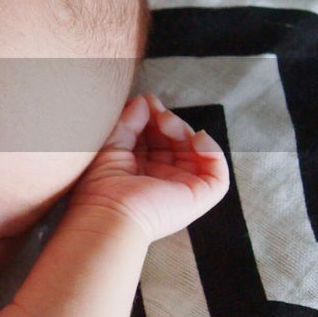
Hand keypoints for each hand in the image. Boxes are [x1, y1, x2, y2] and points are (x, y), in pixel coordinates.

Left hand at [66, 94, 229, 242]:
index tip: (145, 101)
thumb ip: (128, 123)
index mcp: (139, 173)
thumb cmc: (100, 189)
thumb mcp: (111, 146)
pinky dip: (212, 151)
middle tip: (155, 109)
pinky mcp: (198, 198)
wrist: (108, 215)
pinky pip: (217, 174)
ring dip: (185, 130)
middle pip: (175, 143)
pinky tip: (196, 137)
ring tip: (166, 120)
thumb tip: (144, 101)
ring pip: (195, 153)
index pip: (154, 139)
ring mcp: (180, 189)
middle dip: (168, 121)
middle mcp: (161, 181)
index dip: (152, 118)